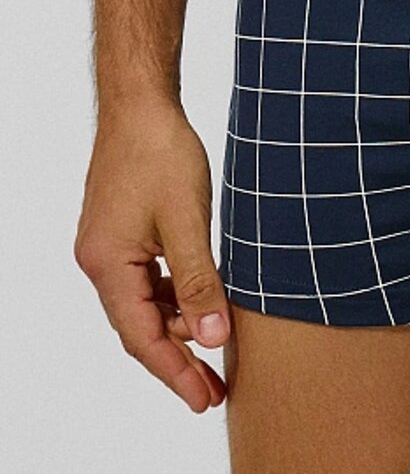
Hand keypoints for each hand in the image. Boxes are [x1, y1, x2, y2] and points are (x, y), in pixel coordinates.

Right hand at [74, 98, 230, 411]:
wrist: (141, 104)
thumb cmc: (161, 153)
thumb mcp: (188, 220)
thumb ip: (200, 281)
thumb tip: (213, 337)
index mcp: (109, 265)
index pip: (142, 337)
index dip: (175, 372)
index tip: (204, 399)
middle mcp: (100, 262)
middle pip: (140, 327)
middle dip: (178, 359)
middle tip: (214, 390)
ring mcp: (109, 247)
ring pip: (145, 304)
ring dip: (178, 326)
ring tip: (215, 350)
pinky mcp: (123, 232)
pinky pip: (147, 279)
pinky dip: (173, 296)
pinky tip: (200, 303)